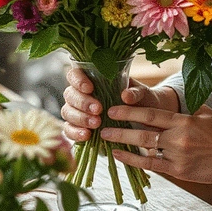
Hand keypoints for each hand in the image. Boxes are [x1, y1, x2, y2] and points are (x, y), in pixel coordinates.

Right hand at [60, 67, 179, 141]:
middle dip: (83, 103)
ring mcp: (78, 111)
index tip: (90, 88)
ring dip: (80, 118)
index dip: (78, 80)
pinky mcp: (78, 128)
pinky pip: (69, 129)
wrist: (144, 120)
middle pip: (70, 94)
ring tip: (96, 124)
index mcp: (92, 78)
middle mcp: (81, 94)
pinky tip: (87, 135)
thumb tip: (126, 96)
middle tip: (98, 110)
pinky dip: (75, 133)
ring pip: (67, 112)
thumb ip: (135, 93)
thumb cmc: (140, 100)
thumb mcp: (142, 94)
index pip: (75, 74)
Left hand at [100, 104, 211, 183]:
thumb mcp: (204, 112)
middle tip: (104, 125)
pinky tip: (122, 156)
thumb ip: (187, 104)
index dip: (131, 110)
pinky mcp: (178, 171)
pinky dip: (135, 161)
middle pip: (144, 132)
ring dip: (124, 145)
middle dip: (121, 128)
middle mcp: (178, 138)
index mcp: (183, 120)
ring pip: (146, 149)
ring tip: (108, 141)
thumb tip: (175, 92)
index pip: (152, 113)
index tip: (114, 108)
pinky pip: (153, 165)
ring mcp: (177, 156)